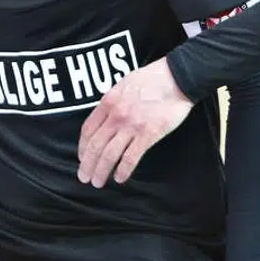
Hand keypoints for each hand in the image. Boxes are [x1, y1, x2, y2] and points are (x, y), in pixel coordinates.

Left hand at [76, 58, 192, 186]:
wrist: (177, 78)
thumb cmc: (152, 78)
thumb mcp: (124, 84)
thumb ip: (112, 101)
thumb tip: (105, 116)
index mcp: (108, 101)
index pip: (88, 130)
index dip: (82, 147)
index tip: (82, 158)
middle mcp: (116, 115)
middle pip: (95, 145)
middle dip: (87, 165)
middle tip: (84, 177)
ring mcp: (131, 126)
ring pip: (109, 154)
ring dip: (101, 171)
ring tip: (98, 182)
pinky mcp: (148, 134)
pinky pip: (130, 157)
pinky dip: (123, 170)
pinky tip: (120, 178)